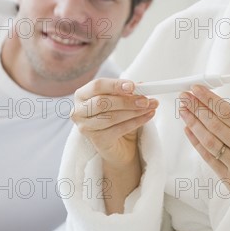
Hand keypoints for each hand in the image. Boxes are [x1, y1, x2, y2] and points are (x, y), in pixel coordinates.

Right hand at [71, 78, 158, 212]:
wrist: (119, 145)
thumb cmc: (118, 118)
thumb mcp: (122, 101)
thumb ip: (128, 92)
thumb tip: (142, 85)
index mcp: (82, 95)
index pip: (97, 86)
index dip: (115, 85)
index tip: (132, 86)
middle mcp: (79, 111)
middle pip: (102, 102)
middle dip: (127, 101)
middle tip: (146, 99)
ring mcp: (86, 127)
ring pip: (111, 117)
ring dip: (134, 111)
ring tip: (150, 107)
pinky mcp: (97, 141)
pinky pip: (118, 129)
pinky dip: (136, 122)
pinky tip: (148, 116)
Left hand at [178, 85, 229, 209]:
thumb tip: (214, 105)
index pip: (229, 112)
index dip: (210, 99)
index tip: (197, 89)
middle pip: (216, 124)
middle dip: (197, 107)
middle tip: (185, 96)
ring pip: (210, 140)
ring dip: (193, 123)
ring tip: (183, 110)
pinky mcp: (227, 178)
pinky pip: (208, 157)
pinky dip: (196, 142)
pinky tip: (188, 129)